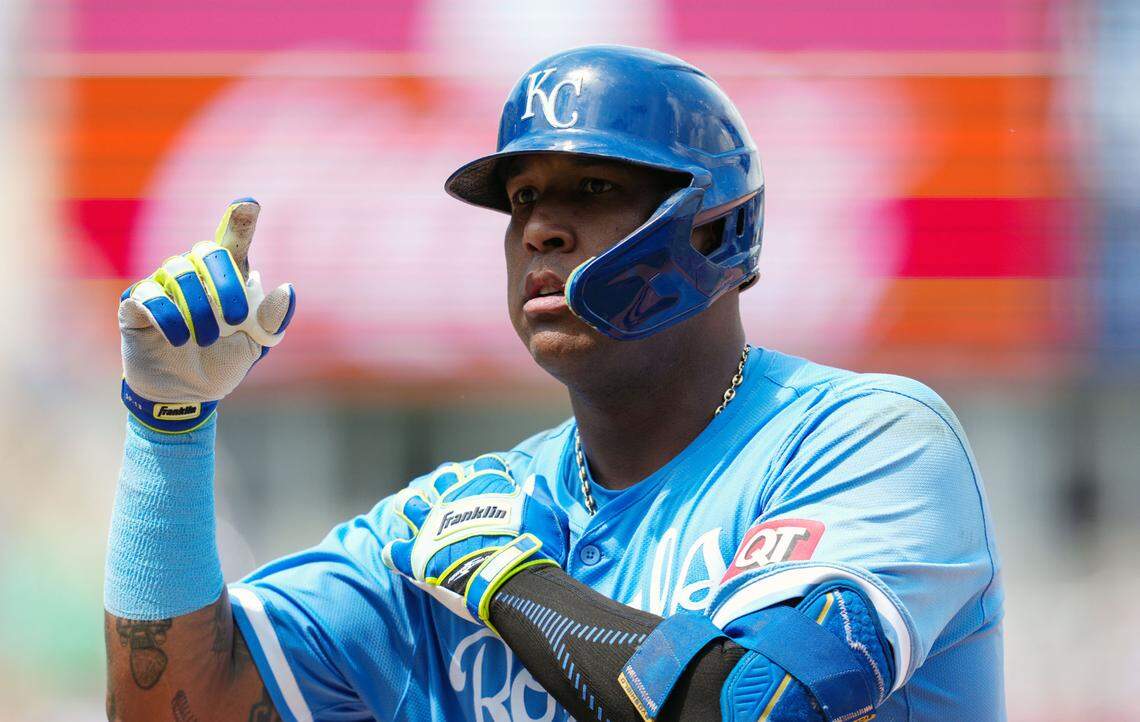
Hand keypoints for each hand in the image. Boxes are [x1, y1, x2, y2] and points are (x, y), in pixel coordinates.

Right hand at [119, 198, 295, 432]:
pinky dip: (168, 317)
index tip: (249, 202)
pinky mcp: (135, 305)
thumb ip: (271, 319)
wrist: (187, 396)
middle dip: (225, 282)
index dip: (240, 219)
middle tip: (236, 319)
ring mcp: (161, 286)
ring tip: (205, 339)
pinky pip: (148, 295)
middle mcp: (193, 275)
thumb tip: (287, 288)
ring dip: (198, 308)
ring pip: (178, 272)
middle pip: (206, 250)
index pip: (232, 241)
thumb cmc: (222, 363)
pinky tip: (179, 338)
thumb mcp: (254, 345)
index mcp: (225, 279)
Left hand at [382, 455, 568, 629]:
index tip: (491, 478)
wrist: (510, 581)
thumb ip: (538, 497)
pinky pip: (396, 551)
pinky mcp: (418, 555)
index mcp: (488, 487)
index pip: (486, 466)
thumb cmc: (534, 549)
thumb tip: (534, 483)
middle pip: (445, 479)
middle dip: (447, 481)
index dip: (488, 471)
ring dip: (410, 504)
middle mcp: (456, 499)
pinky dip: (394, 552)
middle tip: (448, 488)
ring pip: (412, 504)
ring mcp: (434, 525)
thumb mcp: (547, 516)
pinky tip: (393, 553)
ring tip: (407, 504)